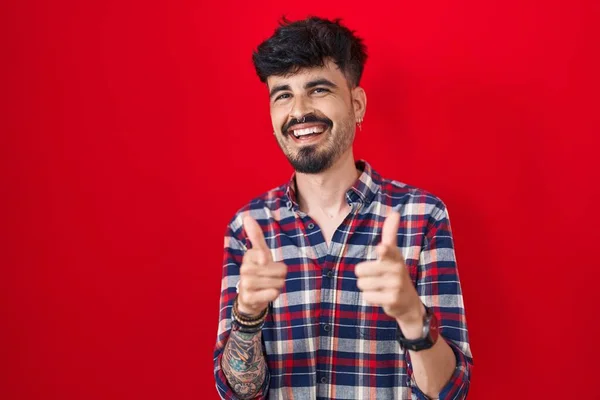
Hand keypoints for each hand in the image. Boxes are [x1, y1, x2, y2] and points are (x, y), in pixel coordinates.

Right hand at [237, 216, 286, 316]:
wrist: (249, 298)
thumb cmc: (259, 271)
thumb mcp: (260, 252)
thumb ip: (255, 235)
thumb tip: (247, 216)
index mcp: (249, 256)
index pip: (265, 253)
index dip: (270, 260)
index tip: (264, 262)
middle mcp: (245, 269)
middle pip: (279, 270)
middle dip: (279, 275)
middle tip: (269, 277)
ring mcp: (245, 284)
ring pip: (278, 282)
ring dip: (277, 285)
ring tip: (267, 286)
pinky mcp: (248, 298)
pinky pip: (272, 294)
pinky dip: (273, 294)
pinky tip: (266, 294)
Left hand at [355, 211, 423, 332]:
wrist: (409, 302)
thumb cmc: (395, 273)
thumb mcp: (394, 253)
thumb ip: (390, 234)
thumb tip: (395, 212)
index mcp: (395, 256)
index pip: (388, 250)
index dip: (384, 250)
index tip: (381, 248)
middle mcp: (397, 269)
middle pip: (360, 270)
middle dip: (364, 275)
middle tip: (377, 277)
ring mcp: (396, 285)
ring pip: (362, 284)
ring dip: (367, 287)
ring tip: (380, 287)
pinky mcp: (392, 300)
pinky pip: (367, 296)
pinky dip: (371, 298)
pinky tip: (382, 297)